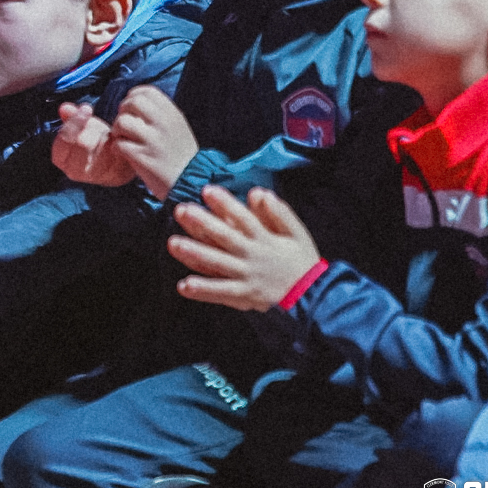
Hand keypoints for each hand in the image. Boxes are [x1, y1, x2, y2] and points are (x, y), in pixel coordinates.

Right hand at [52, 103, 133, 185]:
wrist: (117, 158)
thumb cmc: (95, 141)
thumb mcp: (82, 127)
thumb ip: (72, 117)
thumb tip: (64, 108)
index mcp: (61, 159)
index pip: (62, 140)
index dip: (74, 122)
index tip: (86, 108)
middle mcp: (73, 171)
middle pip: (82, 143)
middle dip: (93, 128)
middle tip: (99, 123)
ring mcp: (93, 176)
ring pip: (98, 149)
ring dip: (105, 136)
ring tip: (108, 132)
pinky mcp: (113, 176)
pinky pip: (116, 155)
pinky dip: (117, 143)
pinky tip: (117, 140)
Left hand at [110, 86, 199, 199]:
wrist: (190, 184)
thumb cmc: (180, 157)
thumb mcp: (178, 128)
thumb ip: (161, 114)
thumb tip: (137, 101)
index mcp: (173, 115)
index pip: (148, 91)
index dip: (133, 96)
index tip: (132, 109)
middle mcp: (164, 124)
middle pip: (133, 102)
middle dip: (122, 110)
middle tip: (125, 124)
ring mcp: (153, 141)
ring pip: (122, 121)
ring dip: (117, 130)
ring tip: (123, 139)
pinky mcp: (142, 157)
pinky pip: (119, 144)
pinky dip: (116, 148)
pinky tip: (123, 153)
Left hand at [169, 185, 320, 311]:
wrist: (313, 298)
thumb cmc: (302, 262)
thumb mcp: (297, 233)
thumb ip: (279, 213)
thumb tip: (258, 193)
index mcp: (265, 239)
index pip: (243, 217)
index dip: (225, 203)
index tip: (207, 190)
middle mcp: (252, 256)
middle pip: (225, 237)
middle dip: (202, 223)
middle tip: (181, 210)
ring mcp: (247, 276)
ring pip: (218, 264)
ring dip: (195, 254)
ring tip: (173, 244)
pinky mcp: (245, 296)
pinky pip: (221, 292)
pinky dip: (203, 290)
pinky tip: (183, 285)